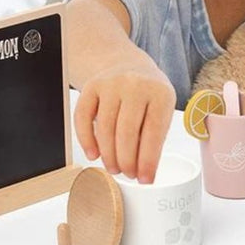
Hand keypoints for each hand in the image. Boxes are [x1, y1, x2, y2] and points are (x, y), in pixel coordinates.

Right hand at [73, 64, 175, 183]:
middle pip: (127, 133)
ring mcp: (112, 83)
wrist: (127, 64)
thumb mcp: (161, 107)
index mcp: (160, 92)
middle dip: (127, 161)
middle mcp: (136, 85)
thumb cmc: (147, 93)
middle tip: (127, 174)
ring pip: (105, 129)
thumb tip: (146, 172)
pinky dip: (87, 141)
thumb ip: (155, 136)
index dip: (149, 161)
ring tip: (114, 168)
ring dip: (109, 156)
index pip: (154, 133)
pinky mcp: (92, 86)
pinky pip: (83, 119)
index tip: (146, 180)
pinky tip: (94, 154)